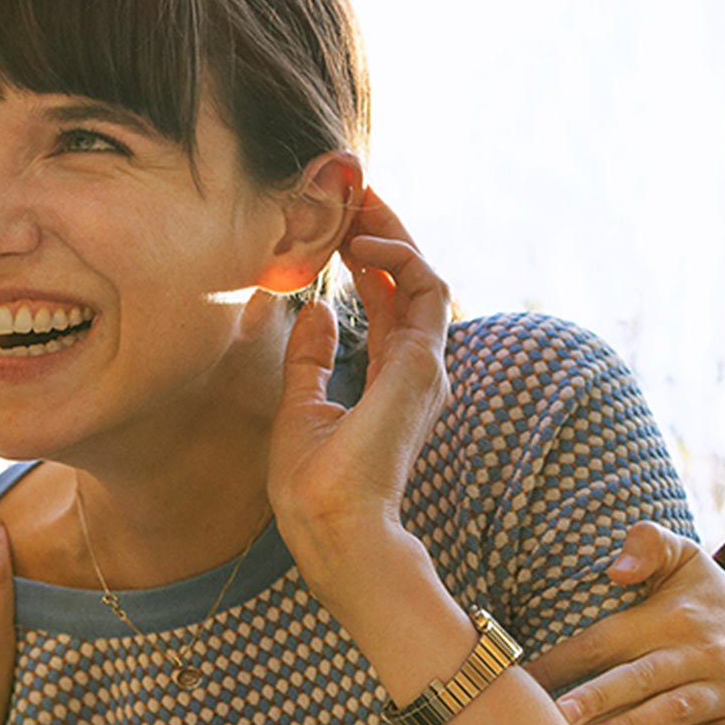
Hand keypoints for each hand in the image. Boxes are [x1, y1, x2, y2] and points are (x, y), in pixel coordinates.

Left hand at [268, 188, 452, 600]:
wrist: (333, 529)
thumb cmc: (314, 488)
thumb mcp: (299, 408)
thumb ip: (310, 360)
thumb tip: (312, 310)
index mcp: (390, 383)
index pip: (389, 306)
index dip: (370, 262)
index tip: (343, 226)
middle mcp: (416, 372)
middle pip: (410, 285)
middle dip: (384, 235)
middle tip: (355, 195)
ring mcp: (425, 367)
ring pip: (423, 279)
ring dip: (393, 236)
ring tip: (359, 203)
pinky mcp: (423, 364)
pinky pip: (424, 290)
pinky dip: (397, 258)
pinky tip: (360, 243)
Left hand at [526, 522, 724, 724]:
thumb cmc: (704, 599)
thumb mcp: (684, 557)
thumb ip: (648, 544)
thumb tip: (616, 569)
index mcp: (671, 617)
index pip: (609, 639)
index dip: (566, 659)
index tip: (525, 681)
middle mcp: (701, 652)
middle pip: (642, 676)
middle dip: (598, 697)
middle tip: (557, 718)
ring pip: (676, 711)